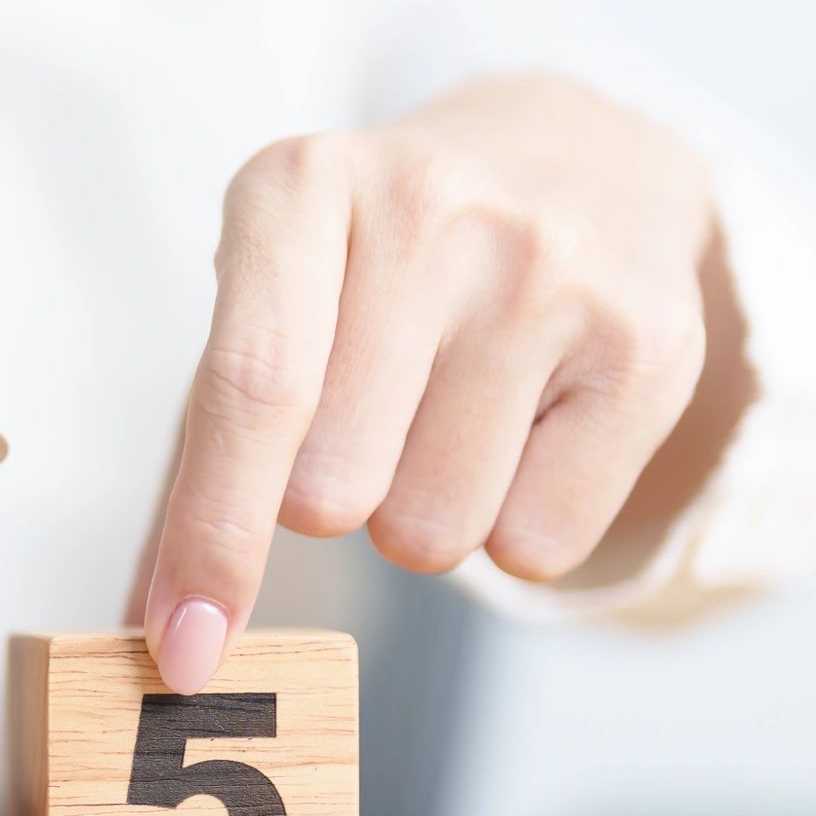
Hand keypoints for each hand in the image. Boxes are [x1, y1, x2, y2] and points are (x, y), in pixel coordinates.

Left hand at [137, 74, 751, 691]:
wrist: (573, 166)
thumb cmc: (377, 270)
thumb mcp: (267, 304)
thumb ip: (200, 456)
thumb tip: (165, 631)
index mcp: (298, 186)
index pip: (250, 393)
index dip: (211, 539)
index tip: (184, 649)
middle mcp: (430, 208)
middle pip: (333, 491)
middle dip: (329, 502)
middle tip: (366, 416)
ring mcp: (551, 269)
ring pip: (433, 534)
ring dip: (421, 514)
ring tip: (448, 408)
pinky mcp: (649, 343)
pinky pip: (537, 547)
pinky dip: (512, 525)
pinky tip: (526, 422)